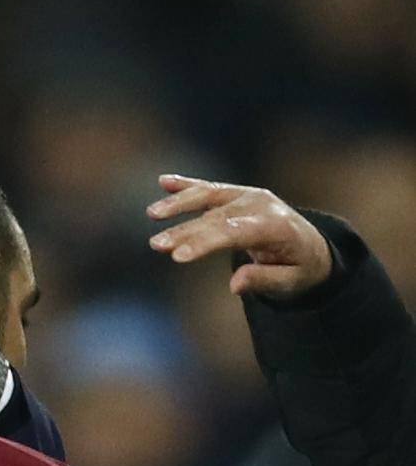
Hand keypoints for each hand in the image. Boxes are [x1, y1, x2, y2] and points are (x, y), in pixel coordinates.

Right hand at [147, 174, 331, 299]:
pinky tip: (163, 181)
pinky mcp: (236, 193)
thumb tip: (235, 284)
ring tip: (152, 214)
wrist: (312, 246)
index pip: (233, 233)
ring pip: (208, 197)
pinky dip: (186, 184)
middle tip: (157, 245)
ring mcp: (247, 195)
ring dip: (178, 204)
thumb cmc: (300, 268)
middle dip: (184, 231)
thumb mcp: (292, 282)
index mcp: (276, 226)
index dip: (204, 243)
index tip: (178, 256)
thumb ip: (264, 280)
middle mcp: (261, 205)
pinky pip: (209, 188)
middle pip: (215, 218)